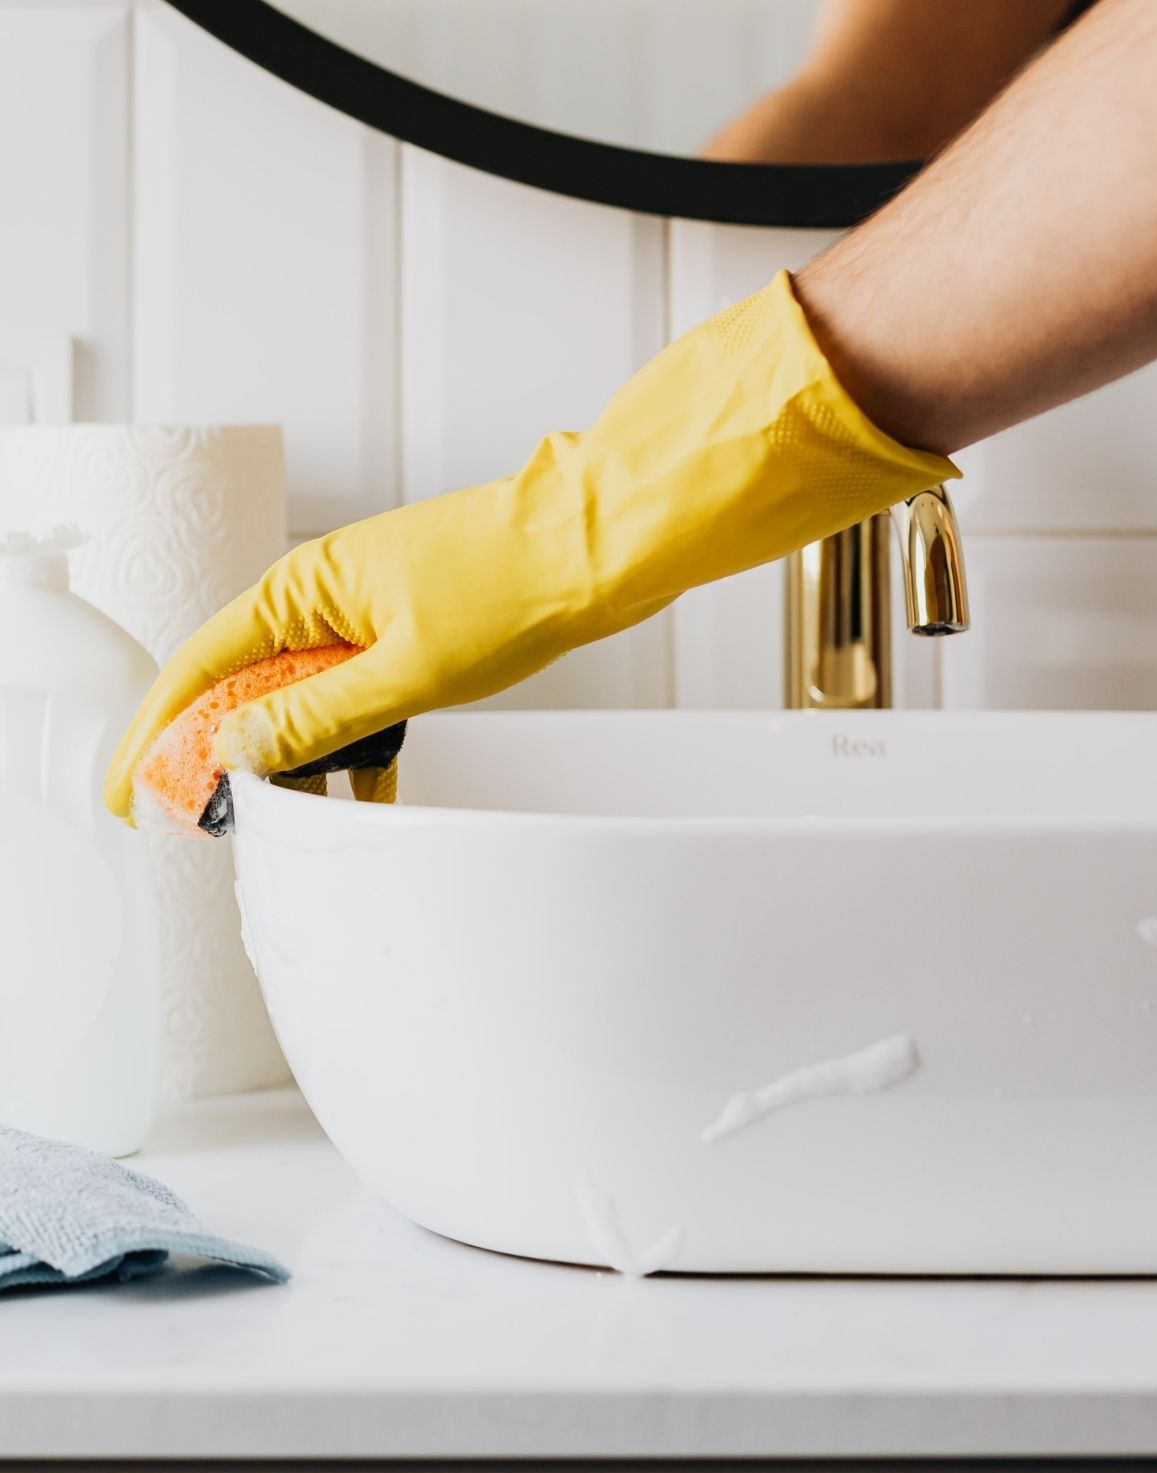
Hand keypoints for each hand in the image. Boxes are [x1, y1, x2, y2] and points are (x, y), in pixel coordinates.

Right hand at [105, 271, 952, 822]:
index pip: (203, 667)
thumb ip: (319, 718)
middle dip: (218, 754)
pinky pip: (360, 699)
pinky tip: (359, 794)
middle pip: (246, 685)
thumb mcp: (405, 670)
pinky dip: (354, 746)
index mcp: (306, 588)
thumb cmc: (510, 584)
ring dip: (292, 758)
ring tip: (275, 818)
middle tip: (195, 817)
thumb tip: (240, 751)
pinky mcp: (412, 635)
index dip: (161, 730)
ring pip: (306, 700)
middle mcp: (326, 597)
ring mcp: (370, 616)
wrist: (599, 545)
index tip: (132, 788)